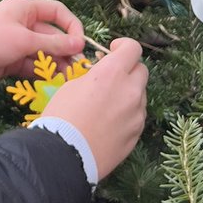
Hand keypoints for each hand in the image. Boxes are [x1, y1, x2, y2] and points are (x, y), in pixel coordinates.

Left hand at [0, 0, 84, 96]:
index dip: (71, 25)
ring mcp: (17, 43)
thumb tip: (80, 44)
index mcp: (25, 9)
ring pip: (44, 52)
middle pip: (52, 34)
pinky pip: (33, 64)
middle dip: (65, 50)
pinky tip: (54, 82)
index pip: (57, 11)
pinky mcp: (11, 60)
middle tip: (78, 68)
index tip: (80, 43)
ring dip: (56, 63)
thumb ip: (54, 43)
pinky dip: (43, 72)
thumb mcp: (24, 40)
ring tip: (69, 78)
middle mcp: (23, 23)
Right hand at [43, 38, 147, 180]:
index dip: (123, 46)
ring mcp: (137, 114)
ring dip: (128, 93)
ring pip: (140, 95)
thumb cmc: (62, 116)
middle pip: (141, 70)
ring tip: (107, 105)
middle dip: (128, 70)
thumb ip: (95, 76)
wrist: (65, 155)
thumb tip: (103, 76)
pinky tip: (109, 123)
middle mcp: (130, 91)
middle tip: (111, 78)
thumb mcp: (72, 85)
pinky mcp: (137, 134)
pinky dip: (128, 114)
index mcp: (112, 73)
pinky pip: (137, 116)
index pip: (133, 48)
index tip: (112, 51)